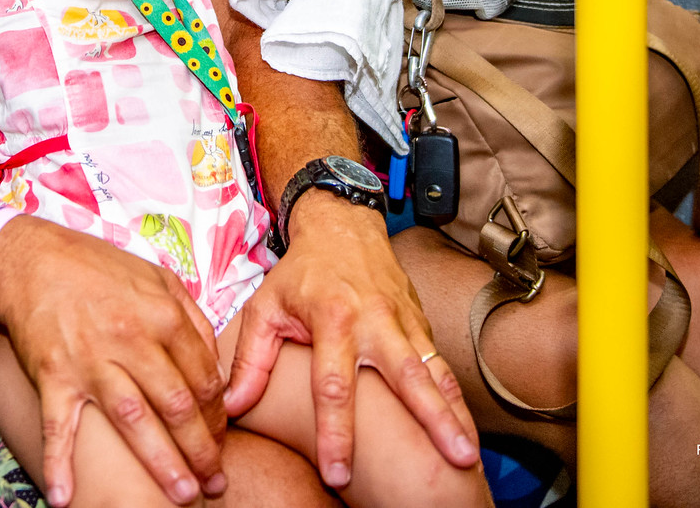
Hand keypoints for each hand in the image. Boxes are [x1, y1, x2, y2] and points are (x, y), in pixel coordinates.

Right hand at [0, 218, 229, 505]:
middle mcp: (130, 339)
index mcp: (161, 314)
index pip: (203, 377)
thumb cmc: (97, 268)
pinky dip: (59, 463)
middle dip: (201, 450)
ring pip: (133, 421)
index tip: (220, 438)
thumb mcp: (156, 277)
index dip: (218, 415)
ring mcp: (89, 361)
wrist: (30, 259)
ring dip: (161, 463)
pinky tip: (65, 497)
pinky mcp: (53, 375)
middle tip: (215, 482)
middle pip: (176, 406)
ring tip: (183, 496)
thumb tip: (215, 366)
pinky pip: (58, 426)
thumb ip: (191, 319)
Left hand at [225, 192, 478, 485]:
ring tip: (468, 454)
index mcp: (333, 319)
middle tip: (451, 462)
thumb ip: (251, 359)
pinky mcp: (420, 323)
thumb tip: (230, 405)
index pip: (334, 385)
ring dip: (453, 413)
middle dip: (430, 421)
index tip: (337, 473)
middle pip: (405, 378)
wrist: (342, 224)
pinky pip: (440, 364)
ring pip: (433, 372)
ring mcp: (403, 322)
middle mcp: (375, 321)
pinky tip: (467, 428)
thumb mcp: (265, 307)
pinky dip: (455, 397)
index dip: (335, 432)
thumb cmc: (300, 272)